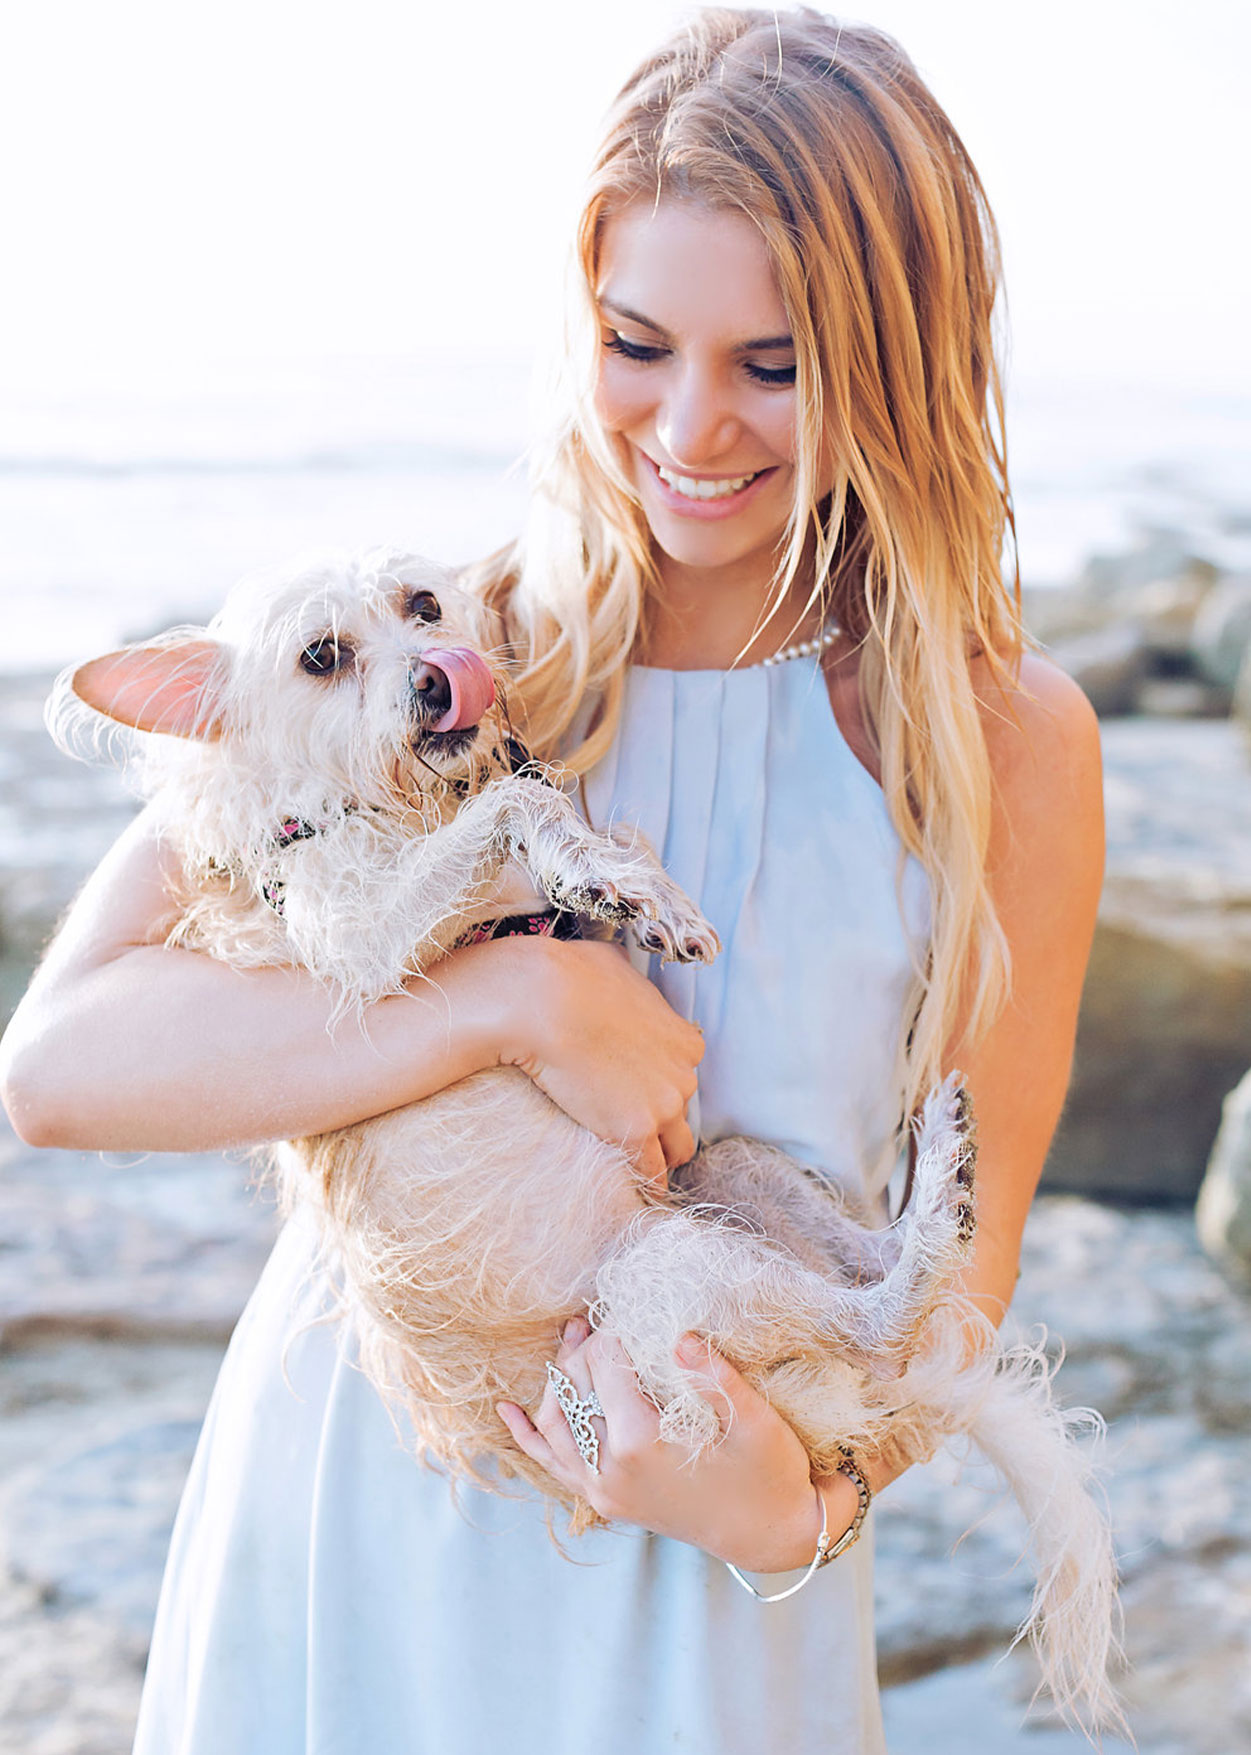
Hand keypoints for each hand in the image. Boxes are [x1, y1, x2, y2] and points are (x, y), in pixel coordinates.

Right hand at [492, 938, 703, 1184]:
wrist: (544, 1002)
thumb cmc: (570, 975)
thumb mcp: (613, 965)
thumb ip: (626, 980)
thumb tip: (615, 971)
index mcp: (684, 1038)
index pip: (683, 1074)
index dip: (660, 1086)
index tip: (638, 1094)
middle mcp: (684, 1074)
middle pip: (683, 1113)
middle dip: (662, 1121)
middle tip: (633, 1131)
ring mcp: (664, 1105)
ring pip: (677, 1148)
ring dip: (659, 1157)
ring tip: (638, 1168)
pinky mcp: (636, 1131)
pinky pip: (651, 1172)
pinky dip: (644, 1183)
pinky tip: (632, 1191)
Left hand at [497, 1318, 851, 1572]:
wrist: (769, 1534)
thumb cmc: (769, 1473)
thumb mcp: (754, 1422)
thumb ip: (714, 1376)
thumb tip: (679, 1335)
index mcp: (641, 1443)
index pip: (607, 1367)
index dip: (612, 1332)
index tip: (627, 1312)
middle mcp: (611, 1470)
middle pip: (573, 1391)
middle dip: (578, 1350)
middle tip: (589, 1319)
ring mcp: (604, 1491)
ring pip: (554, 1425)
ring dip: (556, 1380)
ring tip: (570, 1341)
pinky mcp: (606, 1502)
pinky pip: (555, 1466)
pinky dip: (529, 1437)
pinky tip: (507, 1412)